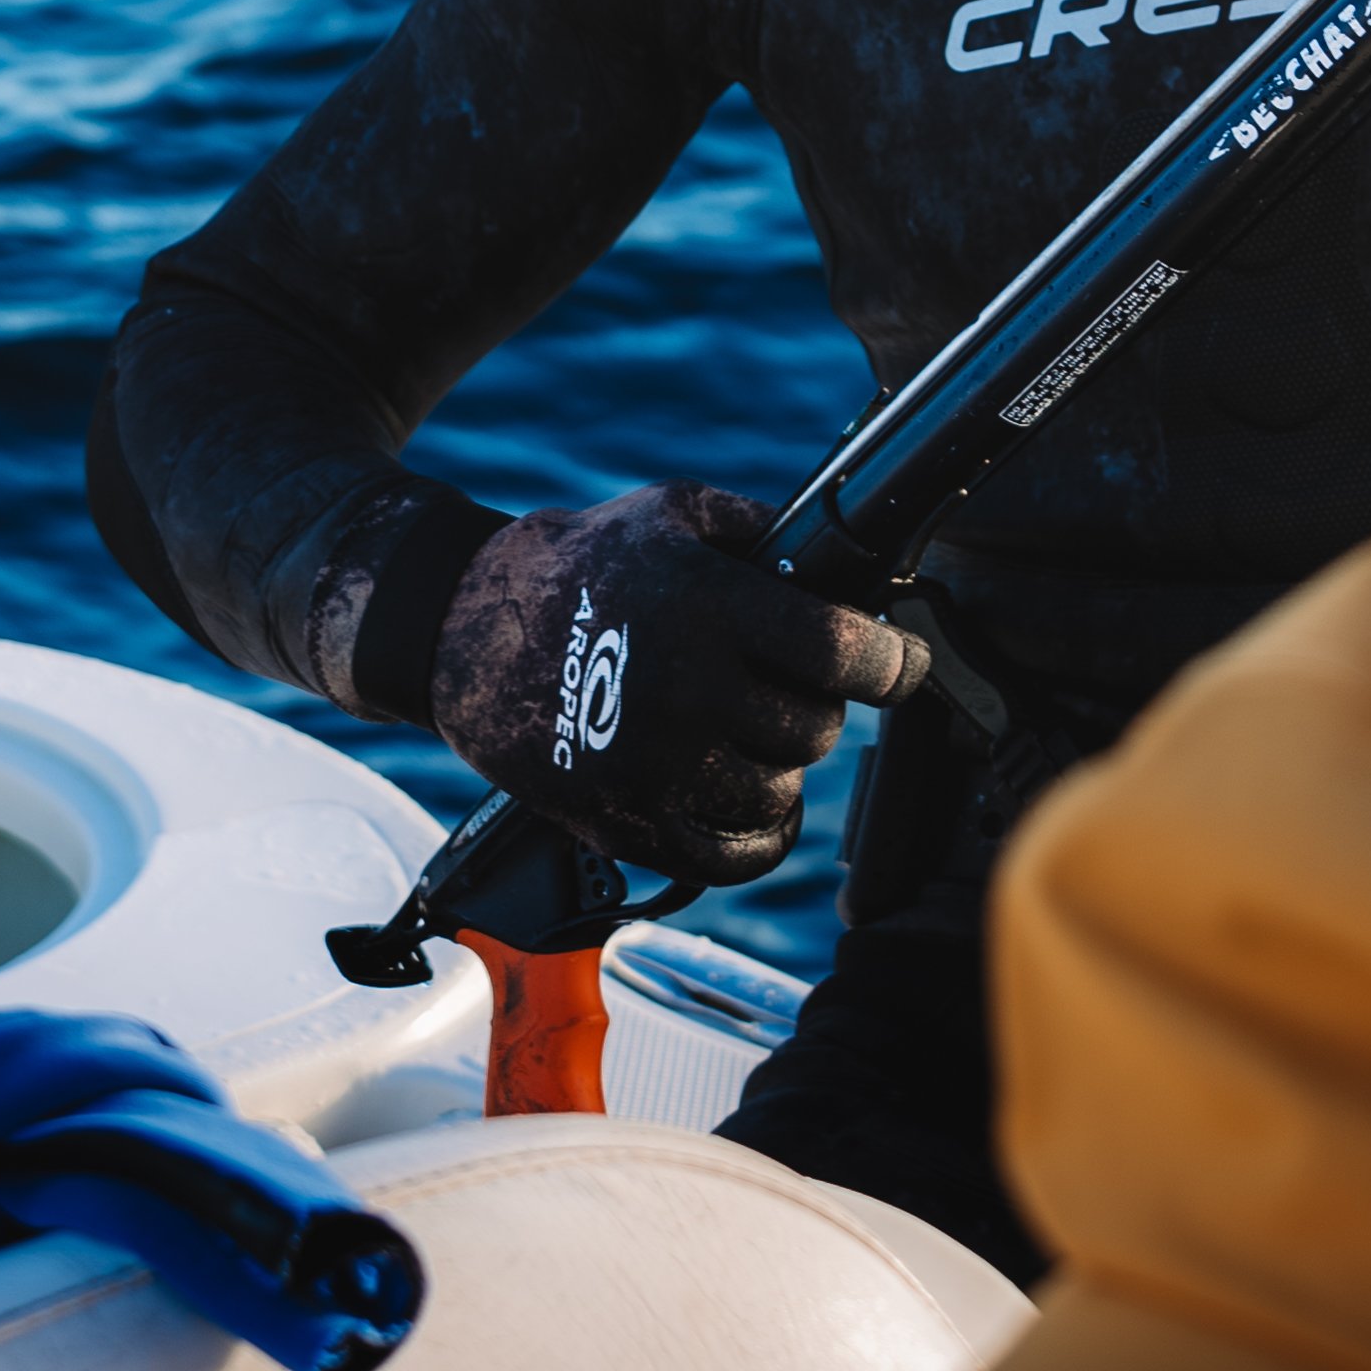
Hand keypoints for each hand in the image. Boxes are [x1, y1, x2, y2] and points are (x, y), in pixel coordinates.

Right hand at [428, 479, 927, 888]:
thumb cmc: (581, 565)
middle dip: (816, 705)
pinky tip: (753, 802)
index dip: (892, 663)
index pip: (842, 652)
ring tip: (755, 732)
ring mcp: (654, 766)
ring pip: (778, 794)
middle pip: (814, 728)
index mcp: (708, 607)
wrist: (468, 630)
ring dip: (782, 766)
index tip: (902, 665)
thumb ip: (761, 531)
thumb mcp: (674, 512)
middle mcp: (687, 690)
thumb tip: (839, 561)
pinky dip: (757, 836)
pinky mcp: (624, 822)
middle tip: (792, 684)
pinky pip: (729, 857)